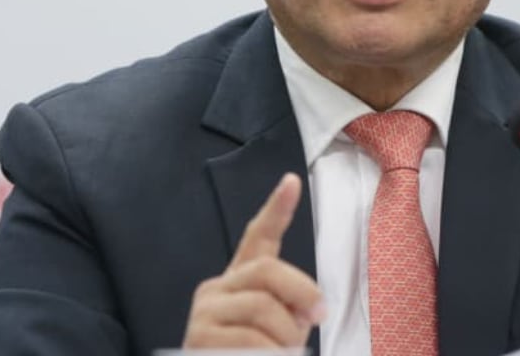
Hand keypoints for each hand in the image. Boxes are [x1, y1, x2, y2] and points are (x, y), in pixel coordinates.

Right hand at [182, 173, 325, 347]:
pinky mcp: (199, 338)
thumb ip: (290, 310)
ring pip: (264, 309)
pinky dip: (273, 355)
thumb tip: (310, 309)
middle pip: (268, 270)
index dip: (276, 209)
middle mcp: (216, 290)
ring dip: (288, 338)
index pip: (257, 238)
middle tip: (320, 317)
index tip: (292, 181)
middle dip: (302, 292)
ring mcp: (204, 313)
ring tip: (285, 355)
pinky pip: (252, 340)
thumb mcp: (278, 332)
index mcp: (238, 283)